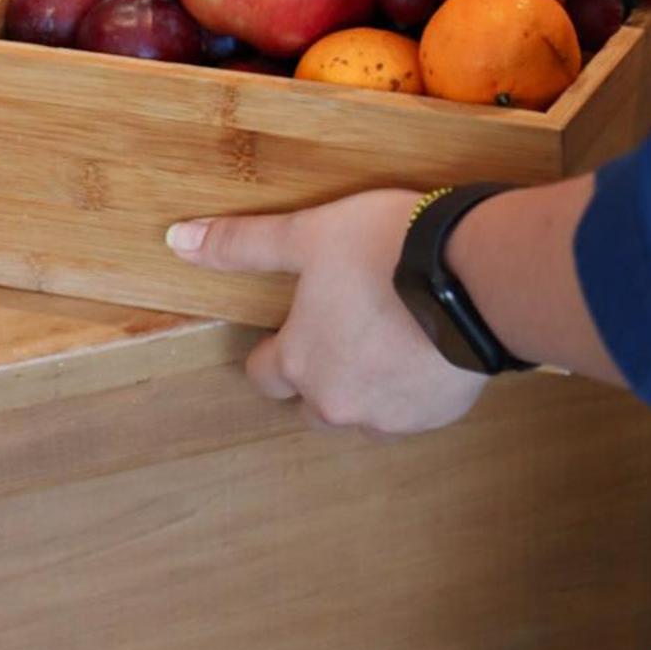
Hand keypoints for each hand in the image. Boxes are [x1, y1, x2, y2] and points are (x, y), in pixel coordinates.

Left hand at [166, 191, 487, 438]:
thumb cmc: (387, 251)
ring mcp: (388, 416)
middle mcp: (336, 401)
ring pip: (364, 411)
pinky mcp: (436, 416)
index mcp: (299, 361)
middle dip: (322, 373)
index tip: (296, 324)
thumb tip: (177, 240)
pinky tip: (429, 346)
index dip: (275, 349)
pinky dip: (414, 386)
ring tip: (394, 335)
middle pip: (312, 402)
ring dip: (369, 384)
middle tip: (349, 326)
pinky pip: (413, 410)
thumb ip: (244, 243)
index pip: (264, 375)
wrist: (473, 281)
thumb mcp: (310, 233)